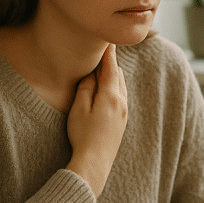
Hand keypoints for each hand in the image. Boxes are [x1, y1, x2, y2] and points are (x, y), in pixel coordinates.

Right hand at [66, 45, 127, 196]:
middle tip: (104, 49)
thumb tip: (92, 74)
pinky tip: (109, 87)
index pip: (110, 67)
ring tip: (106, 65)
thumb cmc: (83, 135)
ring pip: (121, 85)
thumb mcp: (79, 108)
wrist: (96, 161)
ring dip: (114, 74)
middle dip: (111, 62)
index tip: (108, 40)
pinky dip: (116, 85)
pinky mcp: (123, 120)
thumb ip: (86, 88)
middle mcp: (121, 101)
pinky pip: (122, 95)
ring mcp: (124, 111)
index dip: (108, 53)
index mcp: (110, 95)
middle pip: (118, 74)